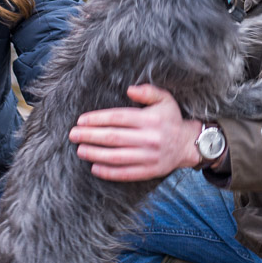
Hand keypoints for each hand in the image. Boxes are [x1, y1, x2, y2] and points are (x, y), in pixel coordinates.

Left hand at [68, 84, 201, 181]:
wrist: (188, 144)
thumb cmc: (171, 119)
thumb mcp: (165, 99)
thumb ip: (148, 91)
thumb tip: (130, 90)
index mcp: (150, 120)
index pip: (118, 118)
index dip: (97, 119)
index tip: (81, 121)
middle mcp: (149, 139)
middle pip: (113, 137)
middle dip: (90, 136)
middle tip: (73, 135)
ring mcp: (149, 157)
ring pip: (117, 157)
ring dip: (95, 154)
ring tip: (80, 150)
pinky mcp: (150, 171)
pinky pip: (126, 173)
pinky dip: (109, 172)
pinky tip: (95, 168)